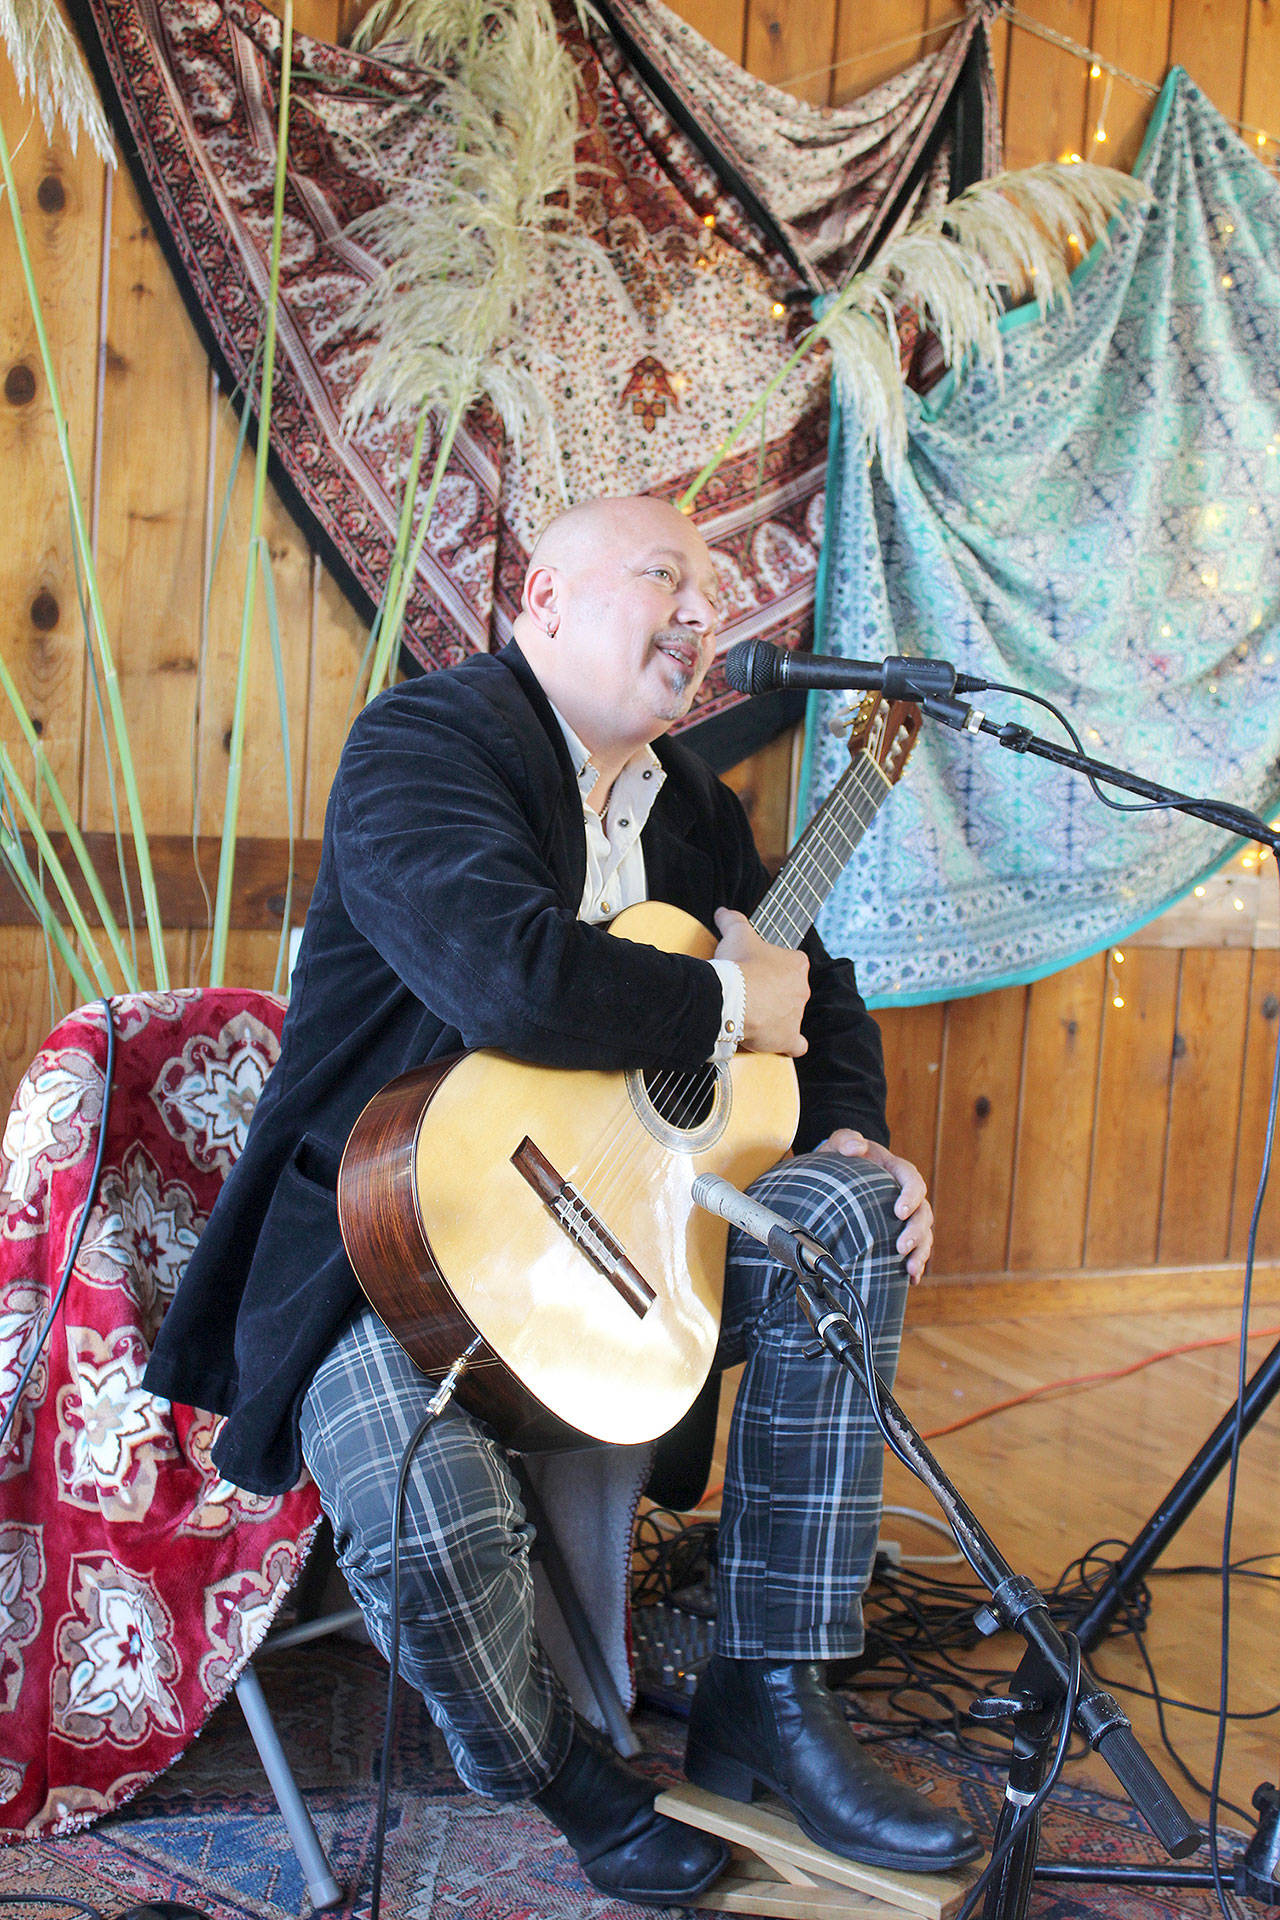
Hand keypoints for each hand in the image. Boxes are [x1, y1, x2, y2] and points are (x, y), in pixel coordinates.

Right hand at [714, 908, 808, 1056]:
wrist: (730, 999)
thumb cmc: (737, 965)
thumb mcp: (736, 934)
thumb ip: (732, 919)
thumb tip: (723, 911)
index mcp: (797, 964)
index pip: (791, 963)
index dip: (772, 966)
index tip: (755, 970)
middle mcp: (802, 989)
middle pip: (791, 990)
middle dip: (774, 992)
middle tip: (750, 993)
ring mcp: (797, 1015)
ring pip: (791, 1015)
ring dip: (776, 1016)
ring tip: (753, 1015)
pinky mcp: (789, 1038)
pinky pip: (797, 1044)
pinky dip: (790, 1044)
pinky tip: (778, 1042)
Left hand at [817, 1128, 932, 1281]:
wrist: (842, 1169)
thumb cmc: (844, 1156)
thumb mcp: (840, 1143)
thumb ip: (846, 1140)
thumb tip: (856, 1147)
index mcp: (897, 1171)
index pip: (913, 1181)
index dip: (911, 1196)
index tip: (899, 1211)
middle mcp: (907, 1195)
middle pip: (923, 1213)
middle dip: (916, 1232)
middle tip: (901, 1247)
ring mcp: (906, 1215)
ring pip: (924, 1234)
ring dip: (920, 1252)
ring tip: (910, 1269)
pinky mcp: (899, 1232)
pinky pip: (915, 1249)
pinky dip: (915, 1264)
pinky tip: (911, 1280)